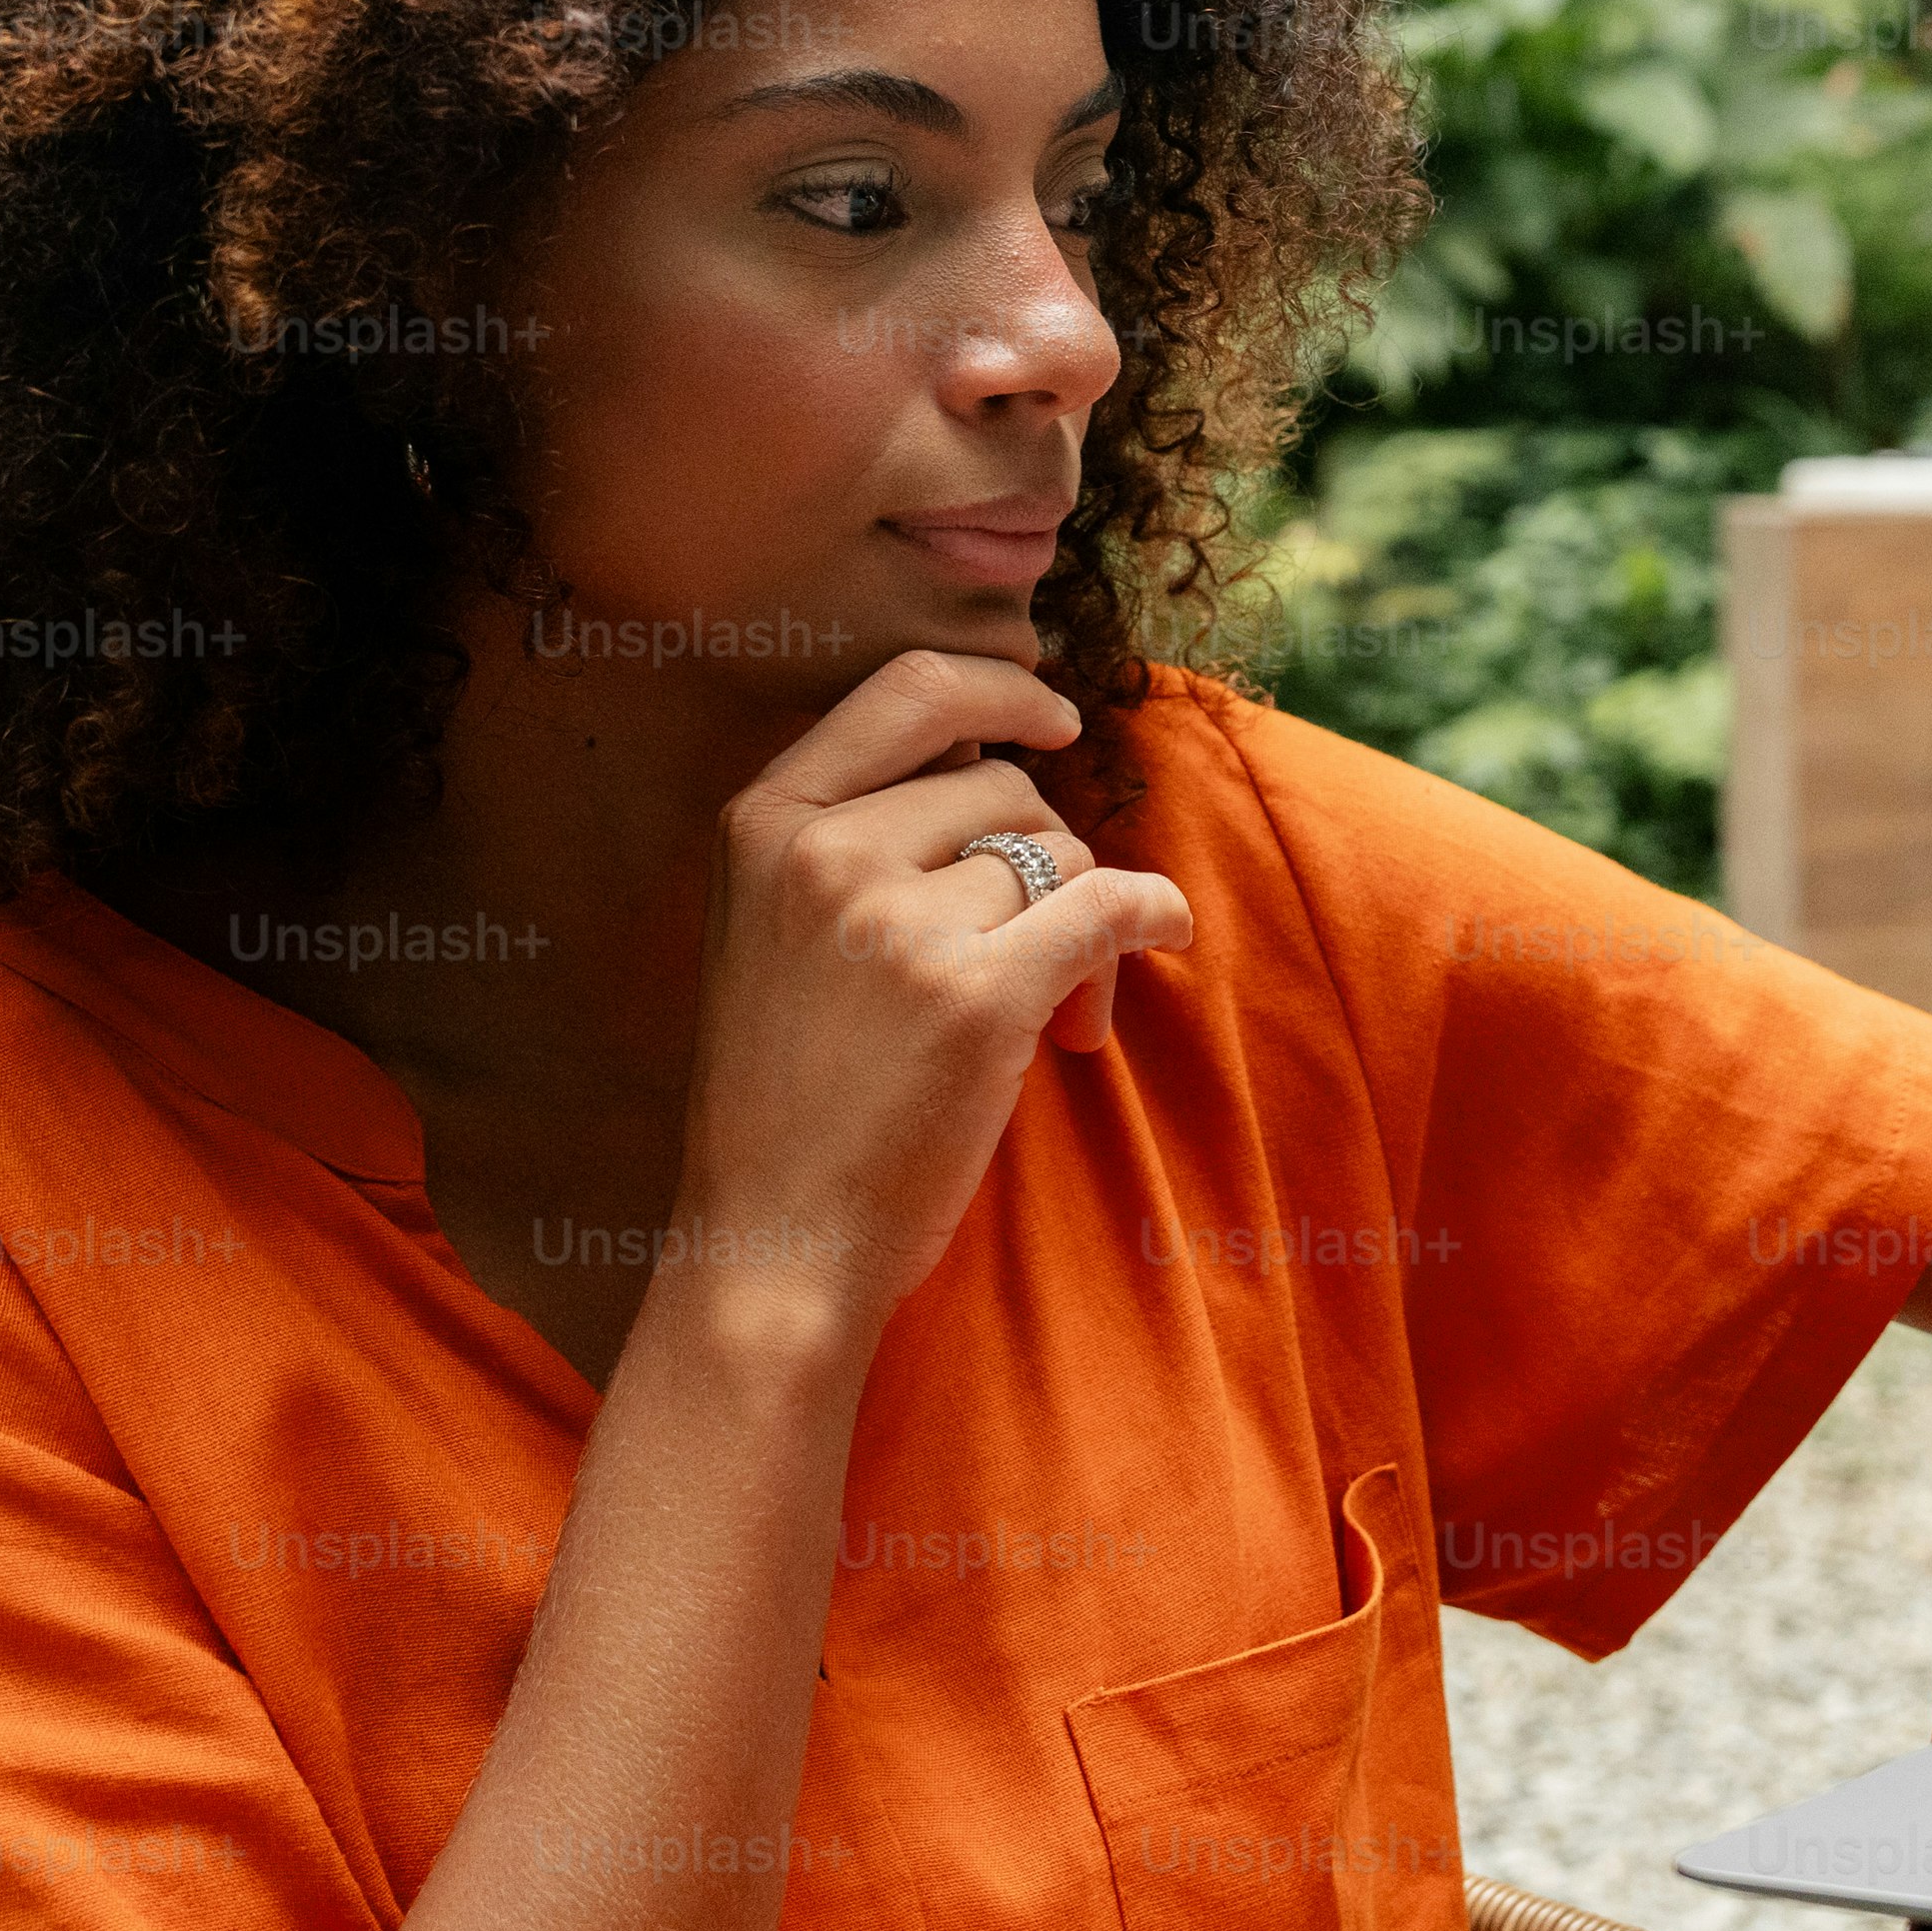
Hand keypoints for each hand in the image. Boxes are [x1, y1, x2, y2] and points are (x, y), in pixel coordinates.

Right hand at [667, 652, 1191, 1335]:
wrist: (773, 1244)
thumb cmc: (786, 1099)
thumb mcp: (768, 930)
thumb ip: (850, 838)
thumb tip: (1001, 759)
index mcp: (764, 823)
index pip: (907, 690)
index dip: (999, 686)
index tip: (1051, 714)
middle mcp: (824, 853)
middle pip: (1000, 786)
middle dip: (1046, 855)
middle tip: (1046, 950)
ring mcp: (897, 920)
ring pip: (1055, 856)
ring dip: (1083, 927)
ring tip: (1059, 1016)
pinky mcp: (978, 996)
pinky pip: (1110, 905)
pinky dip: (1155, 916)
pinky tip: (1166, 937)